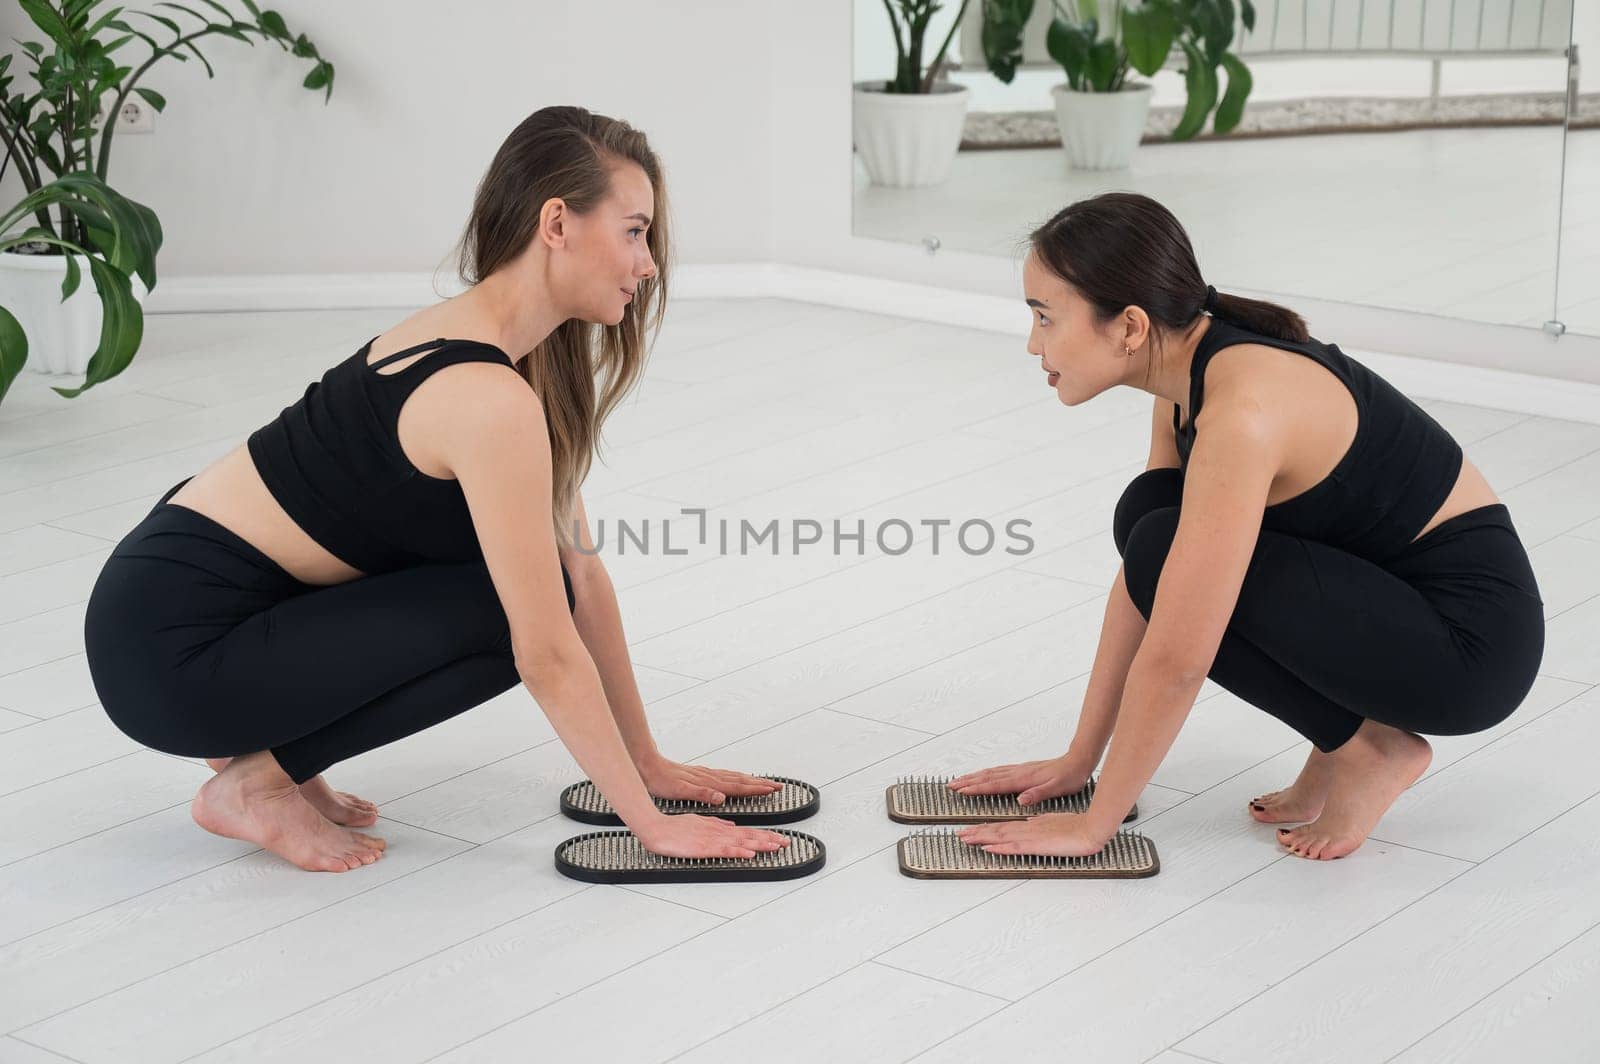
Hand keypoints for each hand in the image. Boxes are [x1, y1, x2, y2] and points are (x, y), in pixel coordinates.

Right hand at [632, 812, 791, 859]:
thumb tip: (731, 826)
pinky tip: (750, 853)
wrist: (657, 828)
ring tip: (777, 846)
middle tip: (787, 842)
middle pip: (749, 835)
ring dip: (760, 844)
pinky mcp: (704, 847)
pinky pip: (725, 850)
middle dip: (769, 839)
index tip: (778, 837)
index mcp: (719, 828)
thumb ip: (717, 824)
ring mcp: (713, 839)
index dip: (764, 835)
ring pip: (742, 842)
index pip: (747, 831)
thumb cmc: (674, 827)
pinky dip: (739, 851)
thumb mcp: (699, 822)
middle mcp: (719, 832)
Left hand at [637, 754, 783, 805]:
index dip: (756, 789)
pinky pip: (725, 775)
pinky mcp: (700, 775)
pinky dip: (736, 777)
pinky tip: (735, 779)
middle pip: (741, 780)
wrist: (649, 766)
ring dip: (750, 780)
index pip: (738, 786)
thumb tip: (721, 797)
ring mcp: (706, 775)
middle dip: (760, 783)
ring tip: (763, 782)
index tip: (772, 789)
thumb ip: (703, 794)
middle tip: (777, 785)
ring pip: (734, 777)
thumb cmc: (663, 781)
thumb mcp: (681, 791)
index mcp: (709, 783)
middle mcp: (710, 777)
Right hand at [947, 752, 1092, 805]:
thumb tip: (1021, 800)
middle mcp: (1019, 772)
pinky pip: (1000, 770)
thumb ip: (1038, 794)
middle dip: (968, 781)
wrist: (1079, 761)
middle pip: (987, 776)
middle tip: (951, 785)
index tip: (961, 790)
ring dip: (974, 776)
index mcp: (1024, 779)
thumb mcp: (1057, 790)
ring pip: (992, 772)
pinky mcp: (1024, 768)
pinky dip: (987, 773)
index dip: (976, 788)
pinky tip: (984, 774)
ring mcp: (1020, 769)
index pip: (995, 785)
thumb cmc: (1070, 777)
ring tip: (961, 780)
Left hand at [956, 812, 1109, 856]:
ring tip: (965, 839)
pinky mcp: (1038, 844)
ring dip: (981, 837)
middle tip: (959, 835)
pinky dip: (1000, 847)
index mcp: (1030, 824)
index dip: (985, 829)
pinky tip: (988, 848)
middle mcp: (1027, 828)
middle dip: (976, 832)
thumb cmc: (1077, 826)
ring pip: (1001, 836)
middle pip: (997, 830)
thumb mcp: (1053, 823)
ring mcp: (1032, 836)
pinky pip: (1015, 846)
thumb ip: (1038, 824)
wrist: (1092, 828)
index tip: (970, 830)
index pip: (1002, 827)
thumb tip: (1027, 823)